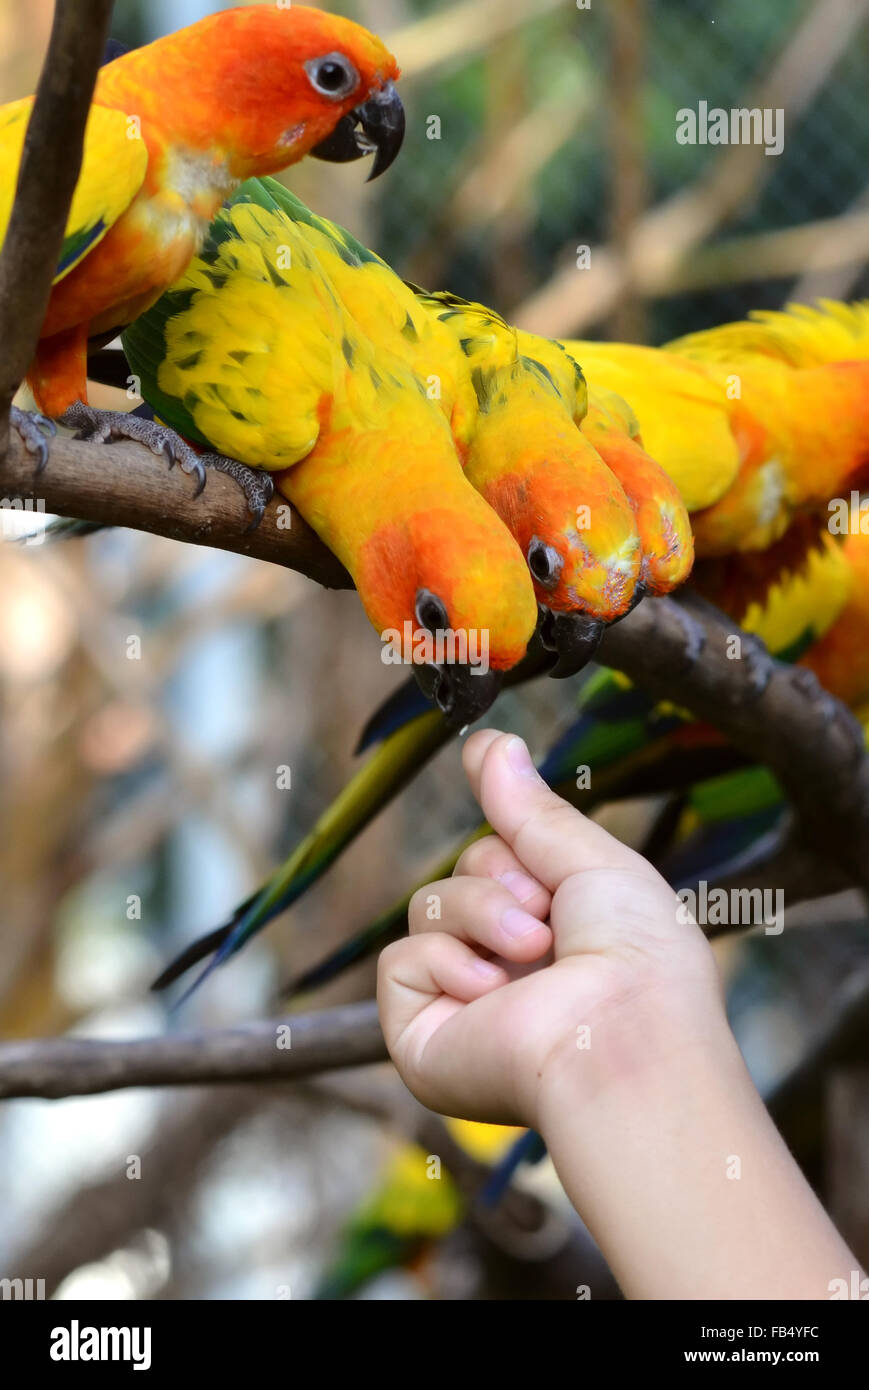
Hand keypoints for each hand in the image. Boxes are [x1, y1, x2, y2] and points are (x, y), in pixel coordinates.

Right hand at [378, 728, 721, 1130]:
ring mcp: (465, 1006)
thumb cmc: (637, 959)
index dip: (516, 847)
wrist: (622, 1035)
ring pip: (428, 908)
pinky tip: (492, 993)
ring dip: (481, 916)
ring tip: (531, 952)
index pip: (501, 859)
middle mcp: (510, 970)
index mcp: (558, 934)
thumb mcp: (591, 860)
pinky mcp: (423, 1037)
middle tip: (549, 916)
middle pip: (462, 874)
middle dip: (501, 878)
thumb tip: (487, 741)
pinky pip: (399, 961)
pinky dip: (445, 963)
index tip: (530, 838)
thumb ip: (528, 807)